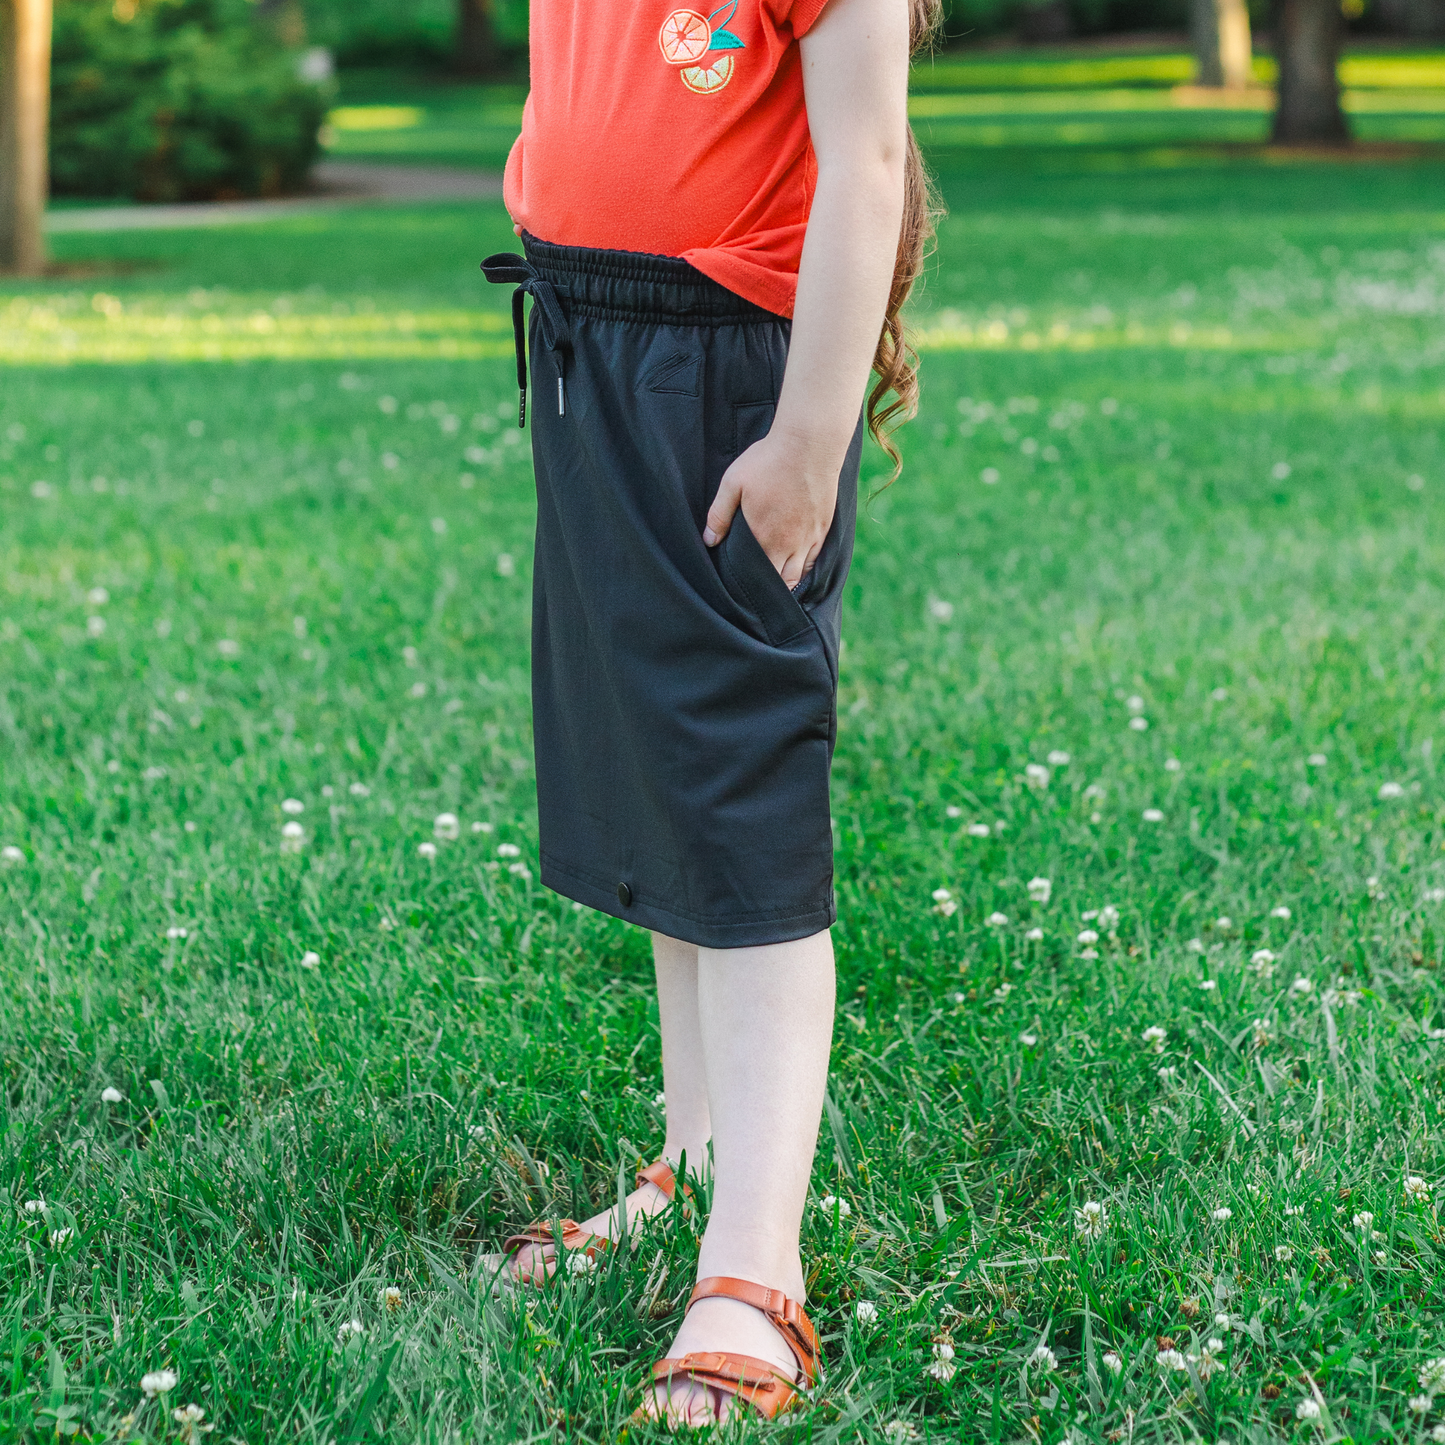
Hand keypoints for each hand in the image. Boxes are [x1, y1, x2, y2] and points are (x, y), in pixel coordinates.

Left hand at [703, 427, 841, 587]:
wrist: (810, 443)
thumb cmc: (768, 460)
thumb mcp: (734, 483)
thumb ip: (719, 515)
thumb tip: (709, 541)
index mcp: (764, 538)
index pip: (756, 578)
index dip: (747, 587)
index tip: (738, 589)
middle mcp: (789, 545)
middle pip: (779, 584)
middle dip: (767, 591)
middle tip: (754, 591)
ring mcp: (809, 539)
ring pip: (799, 577)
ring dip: (786, 583)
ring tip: (774, 586)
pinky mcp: (823, 529)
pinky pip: (814, 562)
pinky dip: (804, 570)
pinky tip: (795, 569)